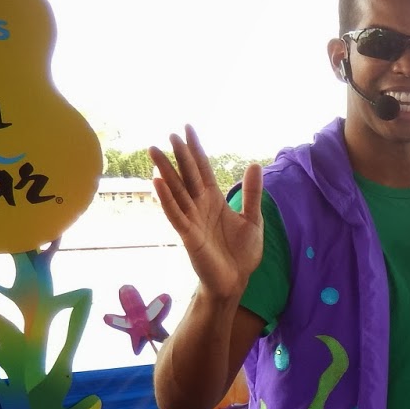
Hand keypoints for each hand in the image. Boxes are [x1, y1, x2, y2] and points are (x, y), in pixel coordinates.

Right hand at [149, 125, 263, 301]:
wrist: (235, 280)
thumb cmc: (241, 253)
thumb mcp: (253, 219)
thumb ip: (253, 193)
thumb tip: (254, 164)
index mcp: (214, 199)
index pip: (203, 169)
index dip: (196, 149)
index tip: (187, 128)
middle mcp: (200, 205)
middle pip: (187, 175)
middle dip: (179, 155)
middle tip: (170, 134)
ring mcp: (192, 219)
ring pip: (176, 191)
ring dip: (165, 172)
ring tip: (155, 152)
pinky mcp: (188, 235)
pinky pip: (175, 214)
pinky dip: (166, 199)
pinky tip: (157, 182)